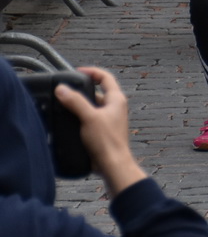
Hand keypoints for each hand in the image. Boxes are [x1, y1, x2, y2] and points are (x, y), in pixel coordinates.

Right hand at [54, 67, 145, 194]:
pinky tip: (68, 120)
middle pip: (96, 92)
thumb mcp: (89, 117)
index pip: (105, 77)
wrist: (112, 165)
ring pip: (91, 106)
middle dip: (80, 91)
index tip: (77, 72)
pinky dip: (79, 116)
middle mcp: (114, 107)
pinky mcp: (102, 130)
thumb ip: (75, 102)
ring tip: (64, 106)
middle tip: (65, 91)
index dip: (92, 71)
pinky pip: (89, 118)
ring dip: (78, 105)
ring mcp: (109, 119)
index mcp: (116, 99)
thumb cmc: (107, 141)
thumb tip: (62, 89)